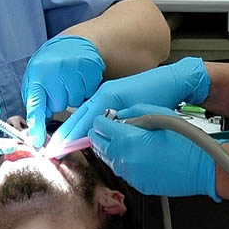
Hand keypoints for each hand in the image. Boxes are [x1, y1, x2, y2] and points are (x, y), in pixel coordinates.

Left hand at [22, 35, 104, 146]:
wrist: (71, 44)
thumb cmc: (49, 65)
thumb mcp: (35, 79)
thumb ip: (35, 101)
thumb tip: (36, 130)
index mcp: (37, 76)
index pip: (35, 104)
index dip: (36, 125)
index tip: (37, 141)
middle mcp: (54, 72)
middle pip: (58, 107)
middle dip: (58, 102)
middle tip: (59, 88)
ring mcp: (73, 69)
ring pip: (76, 102)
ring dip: (73, 98)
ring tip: (70, 82)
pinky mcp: (90, 68)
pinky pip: (89, 93)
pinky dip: (86, 91)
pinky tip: (81, 80)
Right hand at [55, 57, 210, 142]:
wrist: (175, 79)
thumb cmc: (161, 94)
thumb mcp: (140, 112)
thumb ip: (118, 124)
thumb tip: (100, 136)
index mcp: (107, 96)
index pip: (84, 120)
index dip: (70, 136)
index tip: (57, 149)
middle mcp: (104, 93)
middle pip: (80, 116)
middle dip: (66, 133)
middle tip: (53, 148)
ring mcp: (109, 93)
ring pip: (86, 113)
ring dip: (75, 128)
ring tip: (62, 142)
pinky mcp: (115, 95)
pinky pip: (95, 110)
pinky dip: (86, 122)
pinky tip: (83, 132)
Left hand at [88, 103, 221, 200]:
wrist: (202, 167)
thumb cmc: (186, 141)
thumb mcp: (160, 115)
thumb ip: (135, 112)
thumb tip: (120, 114)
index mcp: (129, 139)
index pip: (100, 127)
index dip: (102, 120)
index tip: (106, 118)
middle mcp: (126, 159)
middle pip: (99, 145)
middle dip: (101, 134)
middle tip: (108, 128)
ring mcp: (131, 174)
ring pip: (108, 159)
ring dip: (110, 148)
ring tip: (120, 140)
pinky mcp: (138, 184)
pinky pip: (121, 171)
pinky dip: (121, 161)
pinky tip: (133, 154)